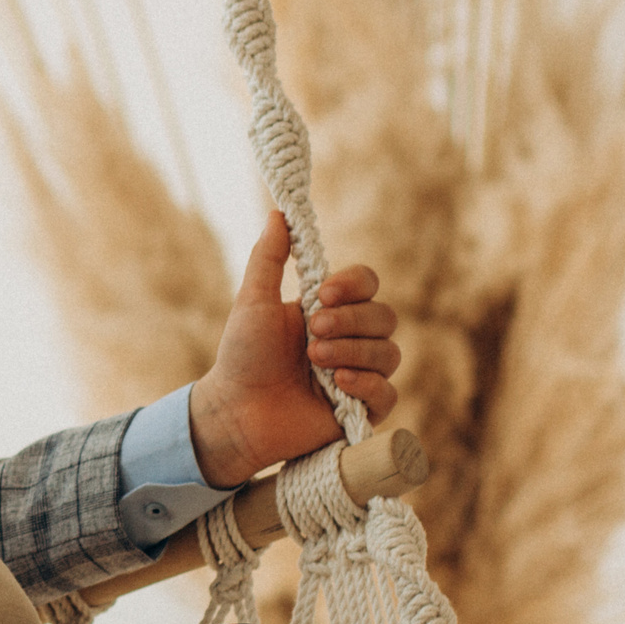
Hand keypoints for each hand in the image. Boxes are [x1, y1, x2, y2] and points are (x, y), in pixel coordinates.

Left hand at [188, 211, 401, 489]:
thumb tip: (279, 212)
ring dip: (353, 351)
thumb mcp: (253, 302)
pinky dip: (366, 385)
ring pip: (389, 353)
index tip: (324, 292)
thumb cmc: (241, 356)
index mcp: (329, 310)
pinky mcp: (361, 410)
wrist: (235, 411)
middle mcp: (350, 339)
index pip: (368, 284)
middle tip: (313, 331)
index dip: (355, 285)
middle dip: (350, 321)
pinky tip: (337, 384)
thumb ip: (269, 258)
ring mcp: (359, 374)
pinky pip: (388, 393)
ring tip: (315, 360)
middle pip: (385, 317)